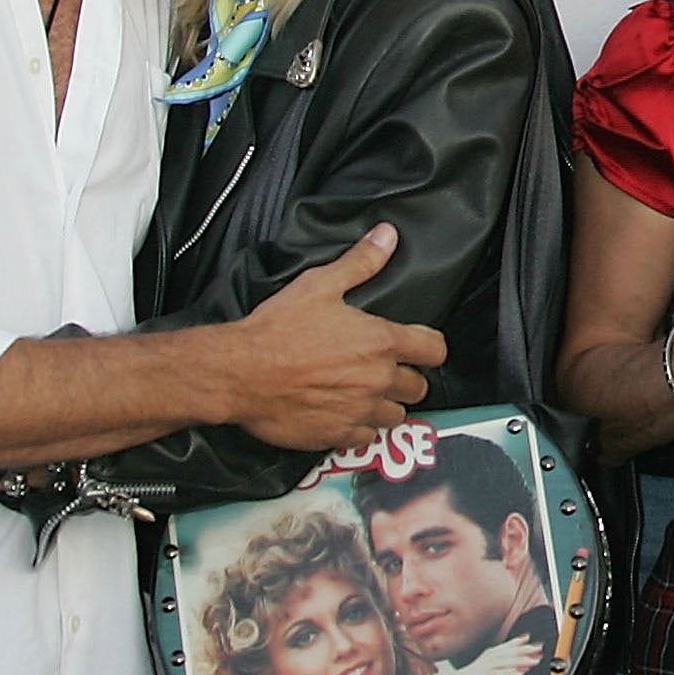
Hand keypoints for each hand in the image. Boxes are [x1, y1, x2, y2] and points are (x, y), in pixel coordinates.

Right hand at [230, 225, 449, 451]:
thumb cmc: (276, 329)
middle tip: (383, 370)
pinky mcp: (338, 435)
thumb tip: (386, 236)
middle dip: (405, 378)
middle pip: (418, 387)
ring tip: (365, 394)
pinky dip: (360, 428)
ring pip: (396, 416)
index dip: (429, 347)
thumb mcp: (320, 285)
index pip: (435, 350)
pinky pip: (367, 438)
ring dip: (385, 405)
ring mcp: (360, 411)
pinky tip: (344, 414)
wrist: (238, 372)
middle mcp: (377, 379)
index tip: (419, 347)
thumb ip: (360, 262)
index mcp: (381, 342)